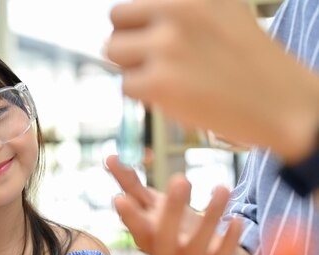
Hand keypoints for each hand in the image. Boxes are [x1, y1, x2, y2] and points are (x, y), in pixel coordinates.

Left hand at [105, 0, 318, 162]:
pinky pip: (125, 86)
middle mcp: (176, 11)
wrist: (281, 103)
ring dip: (132, 68)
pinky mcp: (159, 81)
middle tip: (152, 61)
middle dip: (128, 44)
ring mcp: (166, 46)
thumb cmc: (252, 64)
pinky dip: (142, 95)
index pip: (130, 5)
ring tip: (164, 78)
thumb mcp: (221, 13)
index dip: (137, 26)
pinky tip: (171, 96)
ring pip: (114, 54)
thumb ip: (179, 11)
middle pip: (115, 23)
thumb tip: (138, 21)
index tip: (148, 40)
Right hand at [105, 155, 242, 254]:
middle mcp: (163, 254)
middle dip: (172, 208)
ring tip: (222, 187)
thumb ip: (131, 185)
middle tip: (180, 178)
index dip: (128, 214)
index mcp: (146, 237)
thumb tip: (108, 157)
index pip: (135, 226)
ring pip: (197, 243)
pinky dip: (229, 238)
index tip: (120, 198)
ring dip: (210, 216)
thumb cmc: (175, 229)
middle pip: (164, 235)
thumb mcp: (154, 208)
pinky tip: (237, 218)